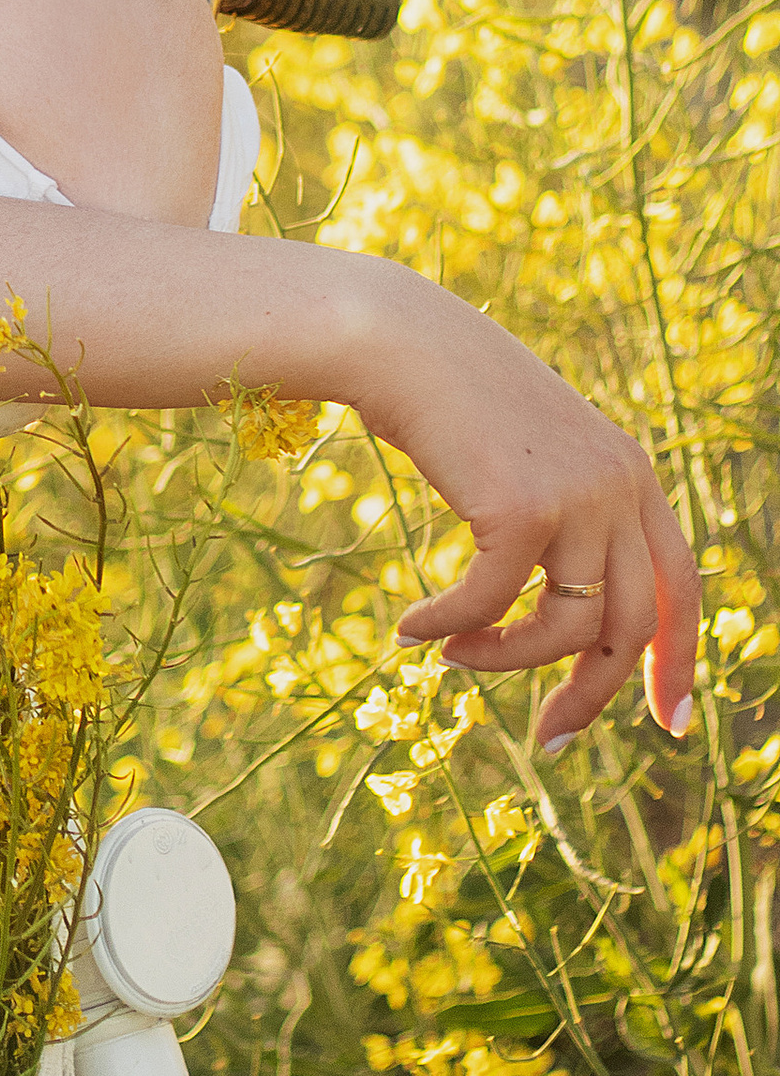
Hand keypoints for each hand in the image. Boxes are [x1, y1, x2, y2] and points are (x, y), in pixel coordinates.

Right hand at [360, 302, 698, 748]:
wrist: (395, 337)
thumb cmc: (448, 395)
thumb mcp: (529, 453)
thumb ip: (565, 511)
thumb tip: (567, 606)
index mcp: (631, 473)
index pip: (680, 586)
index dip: (676, 660)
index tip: (668, 723)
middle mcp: (620, 486)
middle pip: (628, 625)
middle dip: (592, 694)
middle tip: (548, 738)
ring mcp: (577, 497)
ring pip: (562, 627)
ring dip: (504, 660)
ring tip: (455, 658)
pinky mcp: (521, 509)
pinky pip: (487, 603)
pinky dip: (448, 627)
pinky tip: (410, 629)